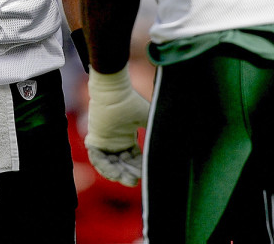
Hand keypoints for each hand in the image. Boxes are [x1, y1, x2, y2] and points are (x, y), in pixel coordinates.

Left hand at [85, 66, 149, 186]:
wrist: (115, 92)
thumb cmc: (131, 103)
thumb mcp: (148, 120)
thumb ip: (158, 132)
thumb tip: (179, 142)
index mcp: (127, 137)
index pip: (134, 158)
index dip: (140, 167)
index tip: (145, 174)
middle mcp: (115, 141)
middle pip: (122, 164)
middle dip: (128, 173)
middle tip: (134, 181)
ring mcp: (104, 141)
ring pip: (109, 164)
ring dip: (117, 173)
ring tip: (125, 179)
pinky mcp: (94, 139)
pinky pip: (97, 158)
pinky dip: (104, 166)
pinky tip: (114, 173)